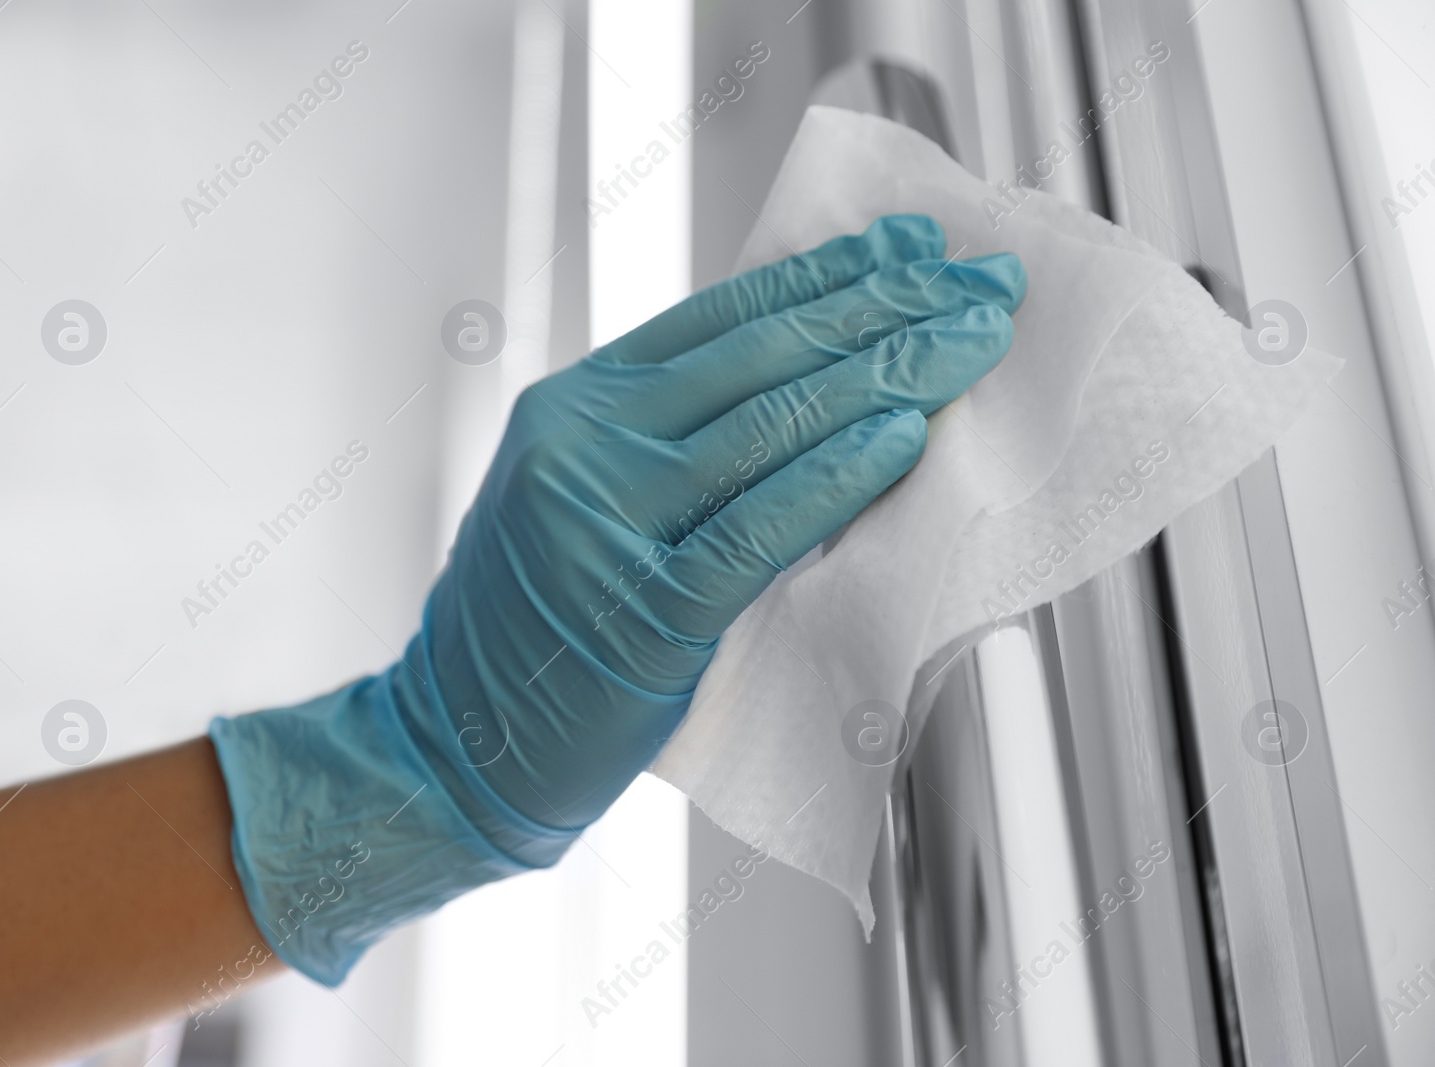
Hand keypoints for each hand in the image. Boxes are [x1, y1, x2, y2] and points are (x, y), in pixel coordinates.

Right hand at [421, 213, 1025, 826]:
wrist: (457, 743)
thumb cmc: (533, 628)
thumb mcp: (584, 497)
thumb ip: (671, 440)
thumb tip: (807, 386)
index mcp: (575, 405)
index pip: (722, 315)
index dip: (829, 275)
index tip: (911, 248)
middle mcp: (583, 444)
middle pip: (760, 355)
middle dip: (885, 310)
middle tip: (977, 284)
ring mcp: (607, 522)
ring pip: (769, 426)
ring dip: (888, 377)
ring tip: (968, 342)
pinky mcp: (647, 609)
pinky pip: (760, 527)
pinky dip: (838, 477)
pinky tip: (902, 437)